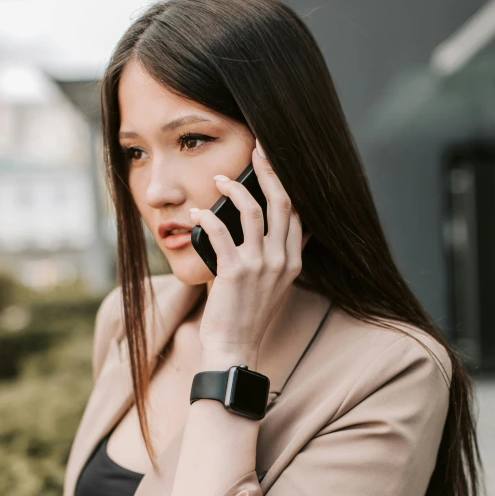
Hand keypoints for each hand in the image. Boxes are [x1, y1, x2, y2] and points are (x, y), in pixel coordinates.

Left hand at [190, 140, 310, 358]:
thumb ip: (276, 256)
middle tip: (257, 150)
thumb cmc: (247, 314)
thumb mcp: (273, 285)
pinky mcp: (235, 272)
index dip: (285, 183)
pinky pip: (221, 231)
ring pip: (254, 210)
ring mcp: (260, 265)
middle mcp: (281, 260)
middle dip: (269, 171)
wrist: (235, 346)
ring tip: (220, 179)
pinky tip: (197, 213)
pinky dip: (207, 217)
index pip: (297, 213)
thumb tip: (268, 227)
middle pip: (282, 202)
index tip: (273, 163)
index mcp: (293, 261)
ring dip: (234, 188)